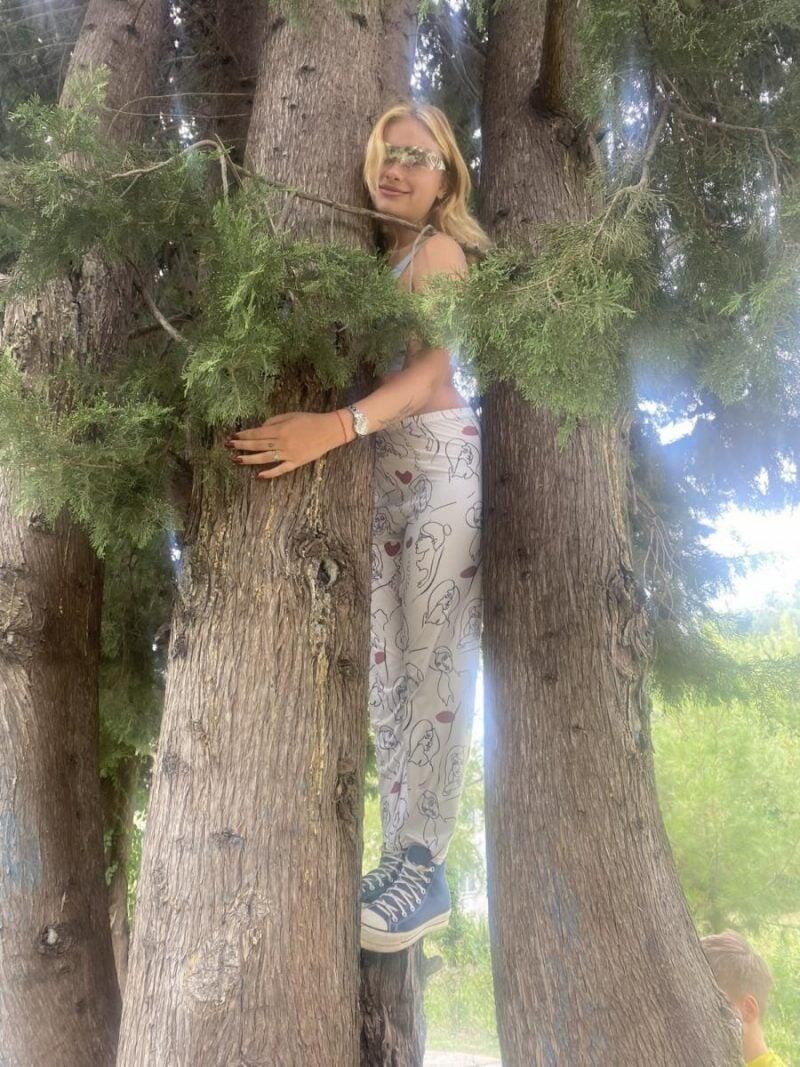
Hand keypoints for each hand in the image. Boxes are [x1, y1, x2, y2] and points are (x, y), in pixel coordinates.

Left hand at [225, 411, 348, 479]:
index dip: (243, 435)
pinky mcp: (296, 462)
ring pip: (265, 459)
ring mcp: (289, 454)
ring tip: (236, 460)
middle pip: (257, 445)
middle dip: (241, 446)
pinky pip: (280, 470)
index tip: (232, 436)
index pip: (256, 433)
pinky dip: (269, 473)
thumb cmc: (310, 420)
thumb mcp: (290, 415)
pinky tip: (258, 476)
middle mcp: (282, 443)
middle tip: (227, 447)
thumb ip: (273, 421)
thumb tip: (260, 429)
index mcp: (280, 429)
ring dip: (249, 460)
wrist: (330, 430)